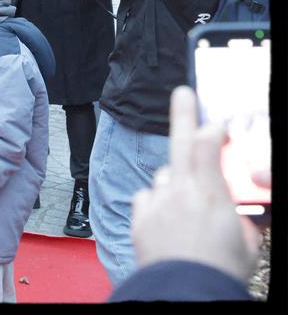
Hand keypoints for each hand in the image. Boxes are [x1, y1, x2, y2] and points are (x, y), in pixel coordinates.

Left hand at [130, 86, 261, 283]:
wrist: (184, 292)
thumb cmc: (220, 270)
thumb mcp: (246, 241)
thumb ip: (242, 215)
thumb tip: (242, 205)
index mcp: (211, 195)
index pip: (209, 145)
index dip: (213, 130)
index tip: (217, 125)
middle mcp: (180, 193)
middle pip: (181, 145)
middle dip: (183, 116)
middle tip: (183, 93)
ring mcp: (157, 204)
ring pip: (164, 177)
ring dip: (175, 182)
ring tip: (188, 206)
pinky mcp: (140, 219)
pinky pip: (148, 197)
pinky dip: (157, 201)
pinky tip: (167, 216)